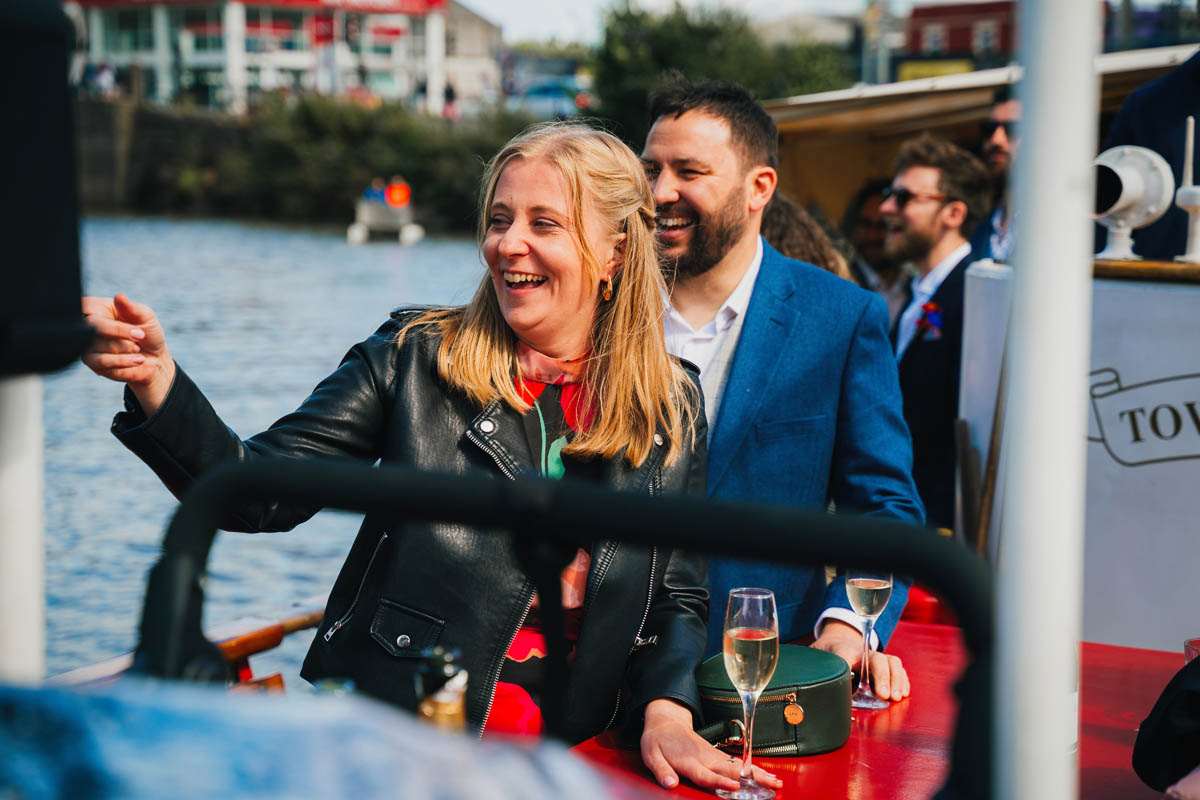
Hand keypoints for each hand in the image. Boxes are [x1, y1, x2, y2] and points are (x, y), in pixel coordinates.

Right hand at [81, 293, 174, 414]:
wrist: (156, 359)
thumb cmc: (148, 334)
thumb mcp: (146, 317)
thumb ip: (132, 308)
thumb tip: (119, 296)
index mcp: (101, 309)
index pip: (85, 305)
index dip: (97, 311)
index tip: (119, 316)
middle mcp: (90, 327)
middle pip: (91, 325)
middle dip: (119, 331)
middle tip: (140, 335)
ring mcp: (89, 345)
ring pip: (97, 345)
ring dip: (124, 347)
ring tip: (138, 349)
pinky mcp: (94, 363)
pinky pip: (102, 361)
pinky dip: (123, 360)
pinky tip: (138, 359)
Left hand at [639, 698, 780, 791]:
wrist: (666, 721)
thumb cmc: (658, 740)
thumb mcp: (650, 755)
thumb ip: (661, 770)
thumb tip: (669, 784)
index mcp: (688, 760)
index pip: (706, 774)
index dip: (720, 781)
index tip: (735, 787)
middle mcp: (704, 758)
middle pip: (730, 771)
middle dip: (750, 779)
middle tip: (769, 786)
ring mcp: (713, 756)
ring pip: (737, 767)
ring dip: (757, 774)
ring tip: (775, 783)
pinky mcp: (717, 755)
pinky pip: (736, 764)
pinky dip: (752, 769)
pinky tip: (766, 776)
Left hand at [812, 619, 909, 701]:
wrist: (836, 643)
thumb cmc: (828, 656)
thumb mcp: (818, 661)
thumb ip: (820, 673)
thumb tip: (824, 693)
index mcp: (841, 651)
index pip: (844, 656)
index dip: (848, 668)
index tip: (853, 683)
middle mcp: (862, 653)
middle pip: (875, 659)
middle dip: (881, 676)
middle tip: (884, 695)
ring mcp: (875, 659)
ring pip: (891, 662)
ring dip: (896, 679)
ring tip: (896, 697)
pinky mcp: (885, 665)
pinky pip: (898, 669)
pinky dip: (902, 680)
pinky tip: (903, 692)